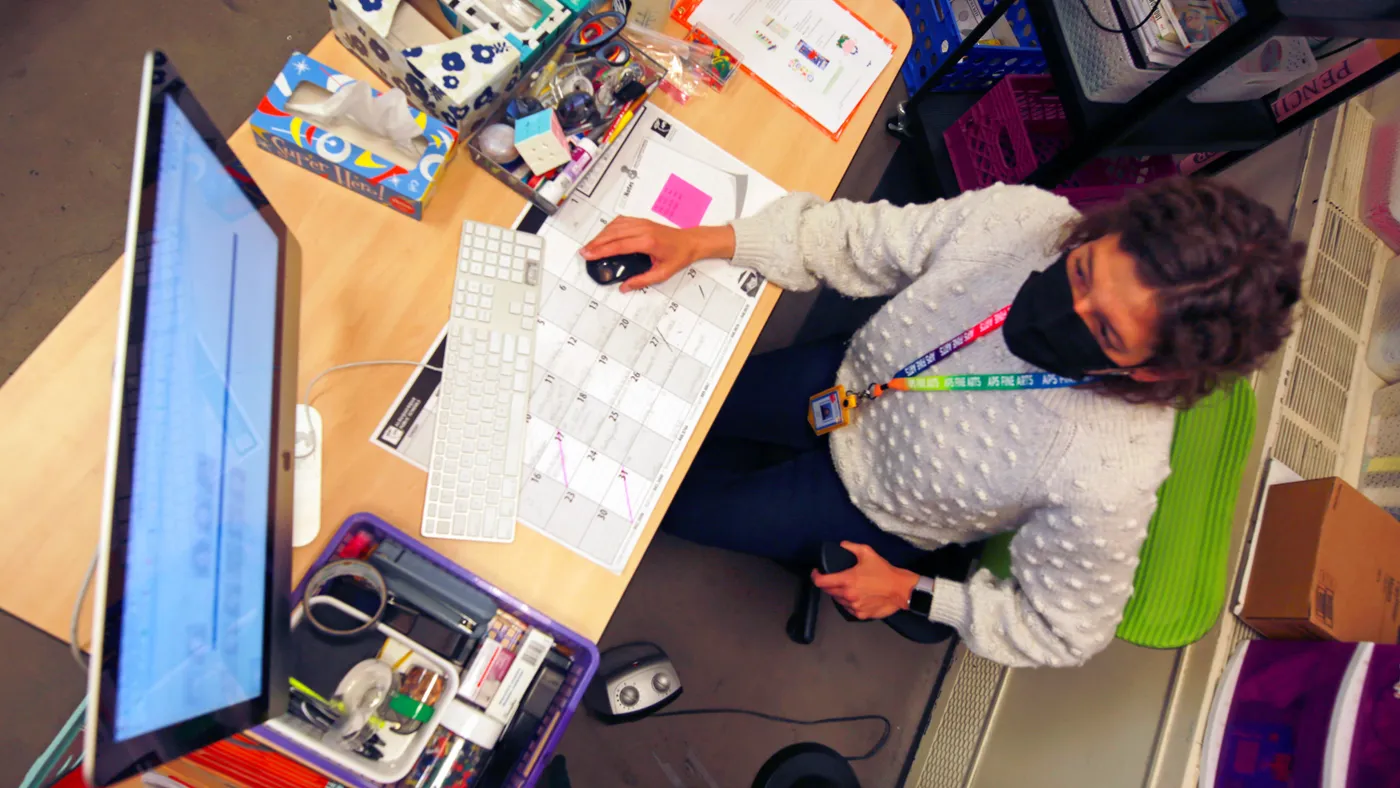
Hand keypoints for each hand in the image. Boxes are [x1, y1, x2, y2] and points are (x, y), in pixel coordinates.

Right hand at [580, 217, 734, 292]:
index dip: (601, 250)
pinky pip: (621, 222)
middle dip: (596, 243)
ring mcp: (642, 223)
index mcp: (647, 242)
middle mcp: (643, 229)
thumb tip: (624, 287)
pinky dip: (609, 228)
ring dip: (601, 235)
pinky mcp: (642, 221)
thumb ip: (642, 281)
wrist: (690, 241)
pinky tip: (603, 235)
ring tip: (590, 246)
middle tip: (583, 252)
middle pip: (613, 234)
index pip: (619, 245)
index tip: (589, 255)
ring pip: (615, 226)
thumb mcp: (662, 273)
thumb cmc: (679, 256)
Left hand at [810, 542, 920, 620]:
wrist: (901, 590)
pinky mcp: (861, 615)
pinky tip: (856, 596)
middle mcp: (848, 595)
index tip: (816, 572)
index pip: (821, 582)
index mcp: (847, 580)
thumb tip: (842, 544)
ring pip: (838, 601)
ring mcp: (854, 607)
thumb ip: (852, 547)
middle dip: (828, 584)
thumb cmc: (884, 571)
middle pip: (828, 591)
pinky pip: (849, 609)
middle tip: (834, 578)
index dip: (815, 576)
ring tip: (847, 587)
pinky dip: (849, 603)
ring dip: (839, 594)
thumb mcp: (868, 553)